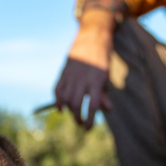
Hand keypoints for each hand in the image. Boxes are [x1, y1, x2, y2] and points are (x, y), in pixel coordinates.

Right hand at [55, 10, 114, 129]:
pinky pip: (57, 89)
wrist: (92, 37)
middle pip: (77, 105)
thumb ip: (104, 92)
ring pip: (65, 99)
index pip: (93, 105)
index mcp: (97, 80)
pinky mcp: (63, 72)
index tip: (88, 129)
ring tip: (73, 116)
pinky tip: (60, 108)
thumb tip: (108, 109)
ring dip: (68, 111)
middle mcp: (83, 78)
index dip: (90, 120)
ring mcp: (71, 75)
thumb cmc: (102, 58)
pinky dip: (57, 100)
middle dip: (77, 118)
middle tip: (80, 123)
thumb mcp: (106, 75)